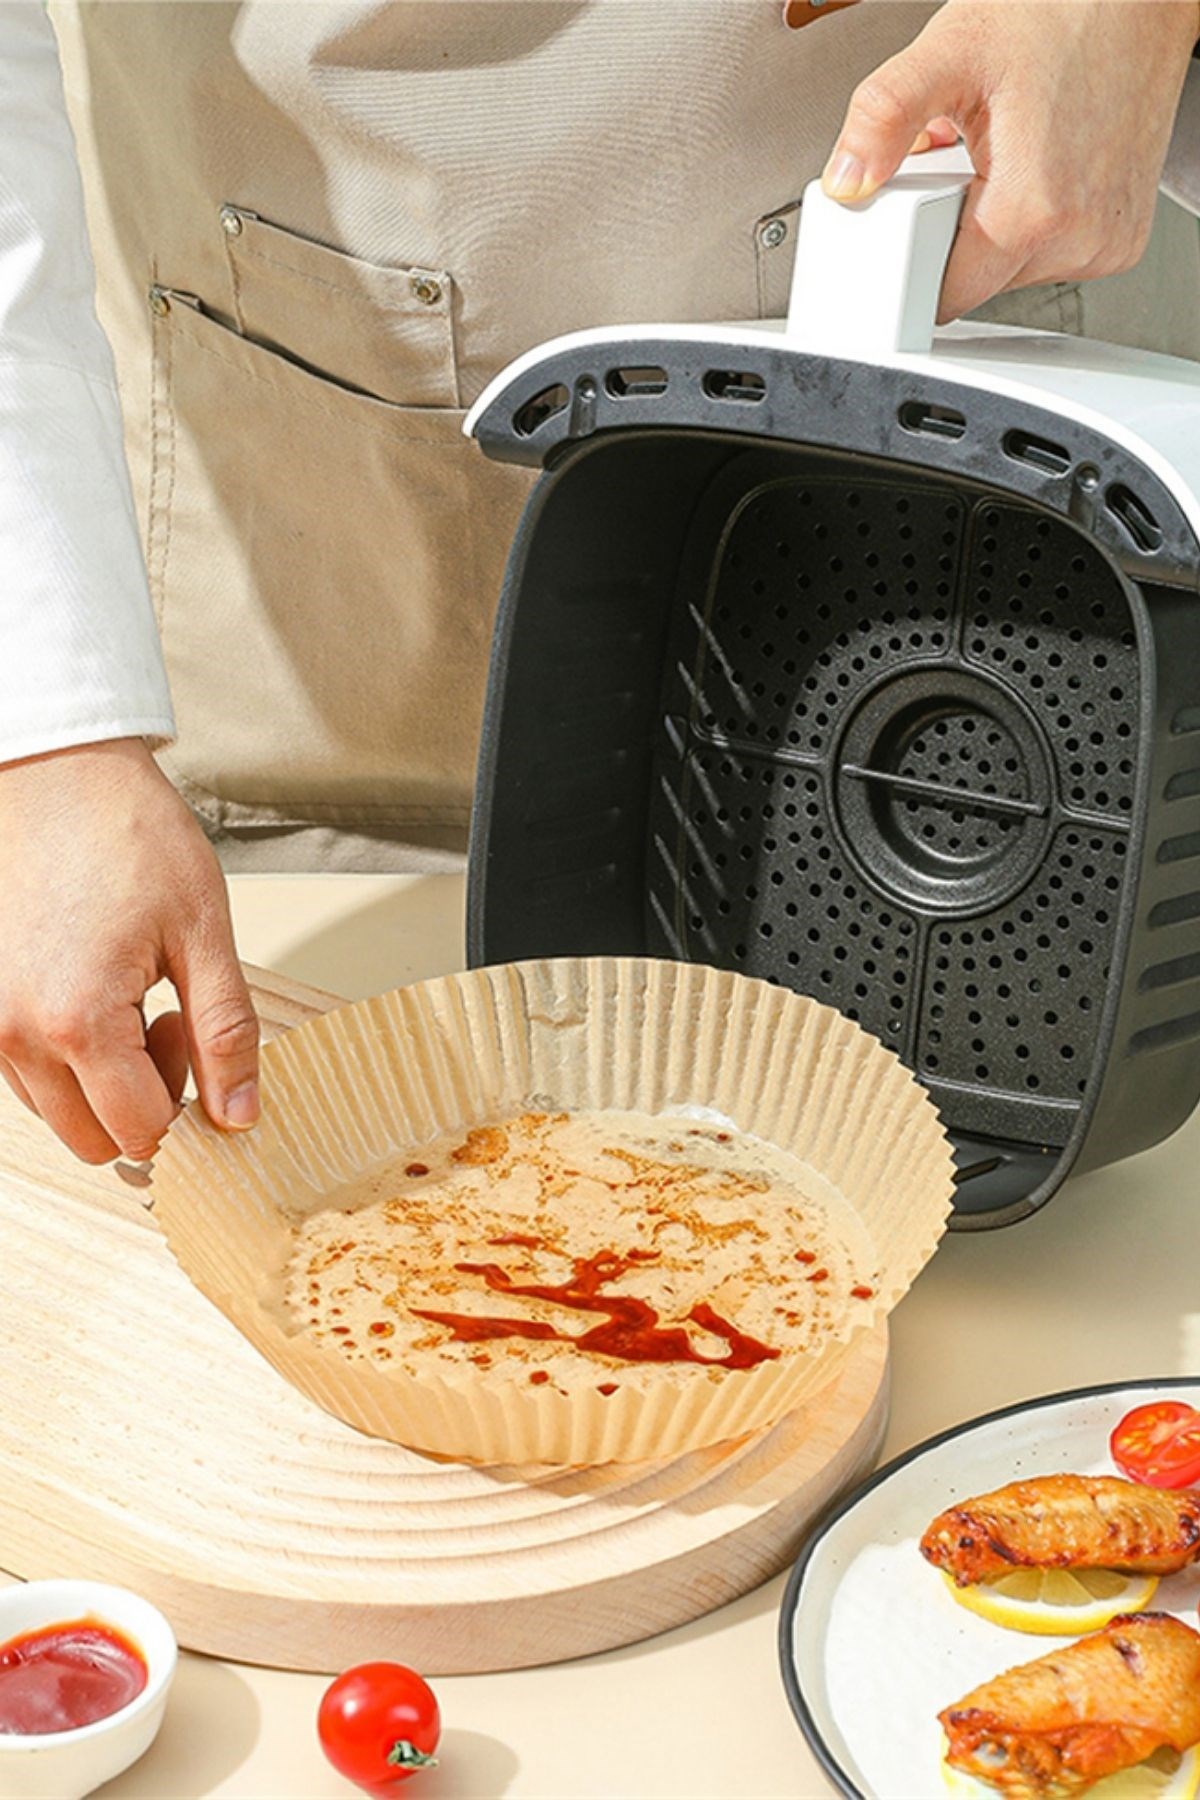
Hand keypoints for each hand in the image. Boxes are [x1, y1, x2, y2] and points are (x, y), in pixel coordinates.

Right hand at [0, 738, 258, 1161]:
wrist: (60, 775)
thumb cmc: (130, 835)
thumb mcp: (204, 933)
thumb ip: (225, 1034)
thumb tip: (239, 1116)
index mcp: (77, 1021)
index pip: (141, 1131)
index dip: (186, 1103)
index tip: (195, 1034)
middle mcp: (15, 1033)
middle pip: (94, 1139)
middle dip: (145, 1102)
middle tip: (171, 1023)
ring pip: (58, 1113)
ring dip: (105, 1082)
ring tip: (134, 998)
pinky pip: (27, 1074)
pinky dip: (69, 1058)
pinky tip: (96, 993)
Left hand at [821, 0, 1199, 320]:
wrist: (1139, 0)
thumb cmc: (1064, 13)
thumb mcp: (951, 52)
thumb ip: (883, 117)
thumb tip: (846, 181)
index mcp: (1033, 211)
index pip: (942, 295)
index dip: (909, 262)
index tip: (908, 221)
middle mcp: (1077, 240)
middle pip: (977, 283)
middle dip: (952, 231)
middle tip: (965, 160)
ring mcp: (1104, 244)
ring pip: (1012, 272)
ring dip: (992, 224)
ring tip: (1006, 155)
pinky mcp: (1121, 240)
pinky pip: (1051, 255)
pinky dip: (1032, 221)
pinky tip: (1037, 166)